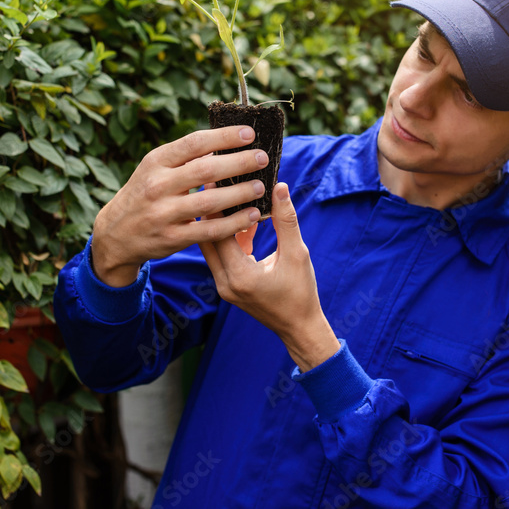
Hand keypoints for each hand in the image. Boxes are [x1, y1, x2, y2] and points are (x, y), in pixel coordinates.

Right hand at [91, 126, 268, 286]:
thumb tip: (224, 142)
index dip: (223, 137)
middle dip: (238, 163)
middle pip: (205, 170)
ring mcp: (163, 214)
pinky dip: (233, 223)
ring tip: (260, 187)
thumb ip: (184, 157)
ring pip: (209, 202)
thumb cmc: (145, 192)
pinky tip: (251, 215)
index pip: (194, 144)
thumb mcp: (155, 168)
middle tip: (262, 158)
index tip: (249, 134)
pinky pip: (209, 231)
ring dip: (239, 194)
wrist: (116, 232)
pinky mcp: (172, 238)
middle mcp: (157, 186)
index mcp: (156, 161)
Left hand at [199, 182, 339, 371]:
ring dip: (220, 224)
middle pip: (207, 237)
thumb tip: (280, 187)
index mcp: (240, 276)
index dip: (217, 204)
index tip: (216, 179)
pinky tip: (244, 222)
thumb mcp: (297, 254)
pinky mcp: (228, 287)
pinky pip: (221, 256)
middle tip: (214, 183)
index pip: (218, 232)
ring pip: (212, 247)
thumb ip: (286, 221)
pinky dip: (229, 238)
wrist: (299, 328)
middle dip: (212, 210)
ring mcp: (224, 287)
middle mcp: (225, 282)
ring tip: (227, 197)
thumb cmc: (301, 293)